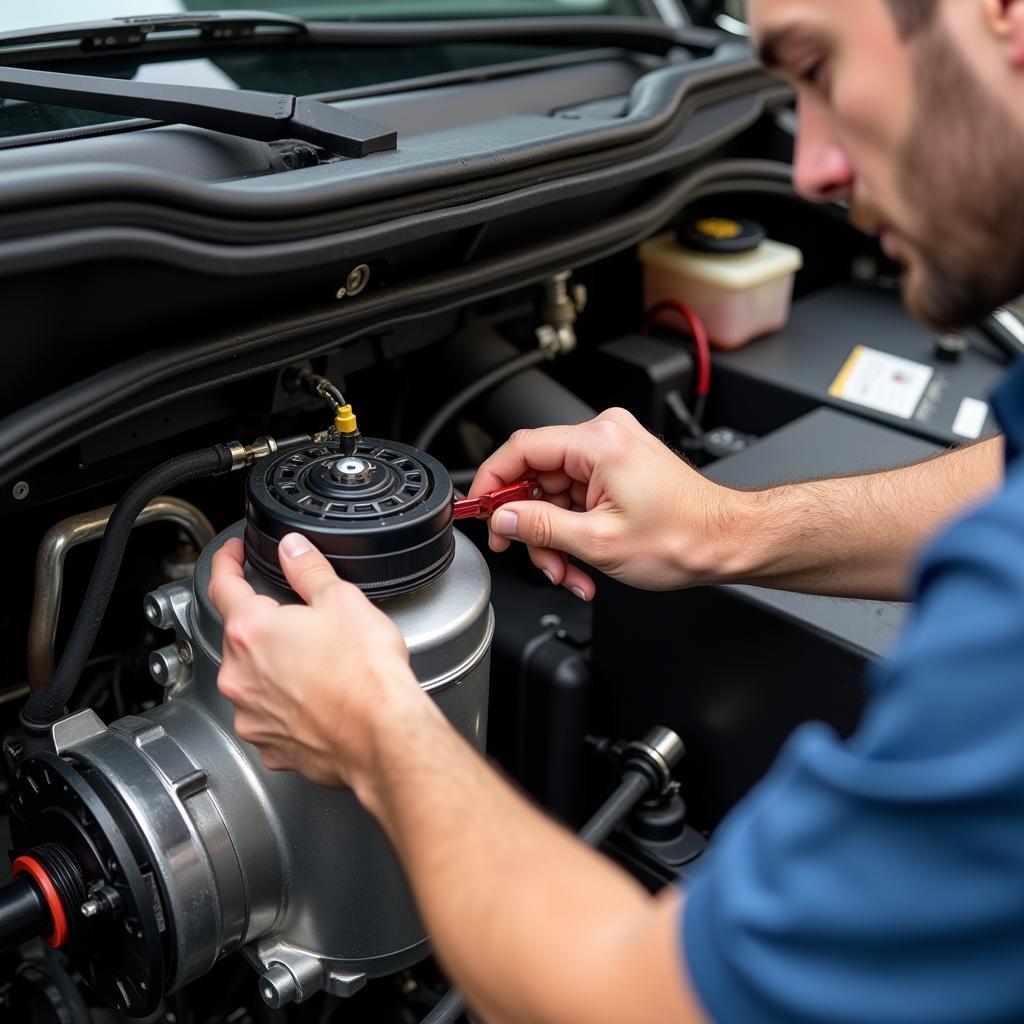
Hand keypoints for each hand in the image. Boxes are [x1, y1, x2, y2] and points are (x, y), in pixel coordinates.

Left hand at [208, 534, 428, 789]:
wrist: (383, 736)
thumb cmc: (366, 675)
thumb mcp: (342, 600)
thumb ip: (308, 570)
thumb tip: (293, 549)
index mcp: (251, 630)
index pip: (223, 585)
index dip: (227, 562)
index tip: (232, 555)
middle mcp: (240, 675)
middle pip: (240, 635)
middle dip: (265, 623)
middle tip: (303, 619)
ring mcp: (251, 714)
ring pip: (253, 678)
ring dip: (274, 666)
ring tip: (318, 664)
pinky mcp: (269, 745)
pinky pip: (268, 715)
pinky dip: (285, 704)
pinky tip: (317, 699)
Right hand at [471, 407, 736, 597]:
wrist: (728, 542)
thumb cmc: (684, 538)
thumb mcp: (598, 541)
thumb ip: (541, 527)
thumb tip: (504, 518)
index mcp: (599, 443)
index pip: (521, 449)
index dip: (491, 482)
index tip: (479, 510)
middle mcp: (606, 436)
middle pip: (537, 476)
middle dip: (533, 526)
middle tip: (531, 557)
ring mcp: (613, 451)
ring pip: (556, 493)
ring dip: (556, 538)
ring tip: (569, 572)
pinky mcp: (619, 468)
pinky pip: (577, 496)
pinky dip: (574, 530)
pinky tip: (583, 562)